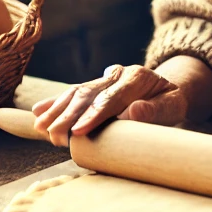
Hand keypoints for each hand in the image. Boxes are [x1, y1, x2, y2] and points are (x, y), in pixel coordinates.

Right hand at [31, 64, 188, 145]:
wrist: (168, 90)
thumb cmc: (171, 102)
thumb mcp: (174, 105)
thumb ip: (157, 109)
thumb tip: (133, 112)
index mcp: (136, 77)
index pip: (111, 98)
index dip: (94, 114)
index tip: (79, 131)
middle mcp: (116, 74)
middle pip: (88, 94)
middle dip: (68, 115)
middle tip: (55, 136)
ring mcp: (103, 79)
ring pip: (76, 92)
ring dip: (57, 110)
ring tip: (40, 127)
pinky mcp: (94, 88)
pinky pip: (71, 94)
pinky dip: (54, 103)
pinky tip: (37, 112)